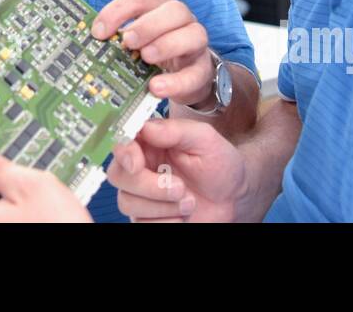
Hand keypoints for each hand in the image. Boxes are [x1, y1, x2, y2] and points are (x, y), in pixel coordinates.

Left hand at [93, 0, 211, 105]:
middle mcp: (181, 20)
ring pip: (193, 34)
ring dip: (167, 45)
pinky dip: (176, 81)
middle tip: (128, 41)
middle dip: (149, 24)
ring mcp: (196, 43)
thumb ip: (118, 37)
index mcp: (159, 7)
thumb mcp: (136, 41)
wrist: (185, 75)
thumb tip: (90, 42)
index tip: (99, 32)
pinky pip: (195, 73)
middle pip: (173, 10)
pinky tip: (156, 87)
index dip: (117, 12)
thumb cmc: (156, 51)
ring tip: (146, 58)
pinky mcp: (203, 69)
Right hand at [108, 117, 244, 221]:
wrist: (234, 198)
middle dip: (148, 186)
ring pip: (127, 202)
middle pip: (118, 176)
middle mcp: (141, 168)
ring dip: (161, 207)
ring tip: (189, 202)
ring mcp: (142, 195)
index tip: (136, 163)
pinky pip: (142, 224)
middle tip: (179, 187)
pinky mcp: (147, 217)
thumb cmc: (220, 164)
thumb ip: (175, 130)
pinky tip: (183, 216)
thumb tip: (146, 127)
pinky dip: (166, 223)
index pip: (121, 143)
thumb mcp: (205, 139)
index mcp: (150, 143)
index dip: (124, 153)